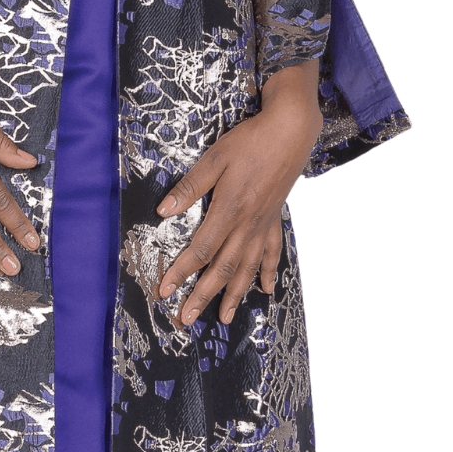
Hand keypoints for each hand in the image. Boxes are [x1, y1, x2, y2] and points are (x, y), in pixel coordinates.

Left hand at [156, 59, 322, 325]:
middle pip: (222, 268)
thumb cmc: (250, 142)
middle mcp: (247, 224)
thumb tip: (163, 212)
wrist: (290, 132)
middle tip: (187, 319)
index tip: (165, 291)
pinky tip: (265, 289)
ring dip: (234, 294)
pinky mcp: (275, 218)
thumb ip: (189, 187)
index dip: (181, 272)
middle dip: (203, 296)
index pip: (200, 250)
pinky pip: (272, 252)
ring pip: (247, 267)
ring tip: (224, 317)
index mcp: (228, 210)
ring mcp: (263, 224)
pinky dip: (268, 272)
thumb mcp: (214, 159)